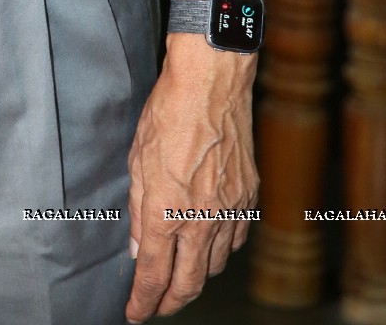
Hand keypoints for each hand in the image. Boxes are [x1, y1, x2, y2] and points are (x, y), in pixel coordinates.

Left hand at [124, 38, 258, 319]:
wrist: (212, 83)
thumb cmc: (169, 112)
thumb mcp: (137, 159)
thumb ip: (138, 209)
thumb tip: (138, 246)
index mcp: (167, 212)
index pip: (154, 275)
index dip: (143, 301)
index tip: (136, 312)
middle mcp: (201, 219)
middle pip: (189, 284)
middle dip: (171, 302)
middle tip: (157, 307)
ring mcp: (229, 210)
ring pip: (215, 266)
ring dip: (196, 279)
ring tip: (181, 278)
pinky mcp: (249, 196)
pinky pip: (236, 239)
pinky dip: (222, 252)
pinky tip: (211, 247)